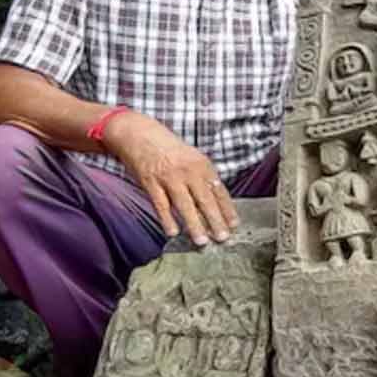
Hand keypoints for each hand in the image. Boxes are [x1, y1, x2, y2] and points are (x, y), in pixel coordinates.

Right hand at [102, 110, 237, 245]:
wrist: (141, 135)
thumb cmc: (170, 150)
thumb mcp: (193, 158)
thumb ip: (204, 178)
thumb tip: (217, 202)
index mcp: (202, 165)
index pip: (219, 190)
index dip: (227, 208)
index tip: (234, 224)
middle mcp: (188, 171)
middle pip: (205, 200)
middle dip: (215, 220)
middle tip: (223, 237)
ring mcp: (169, 177)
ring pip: (184, 205)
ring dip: (194, 224)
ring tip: (202, 241)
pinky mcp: (151, 182)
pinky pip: (161, 204)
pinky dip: (167, 219)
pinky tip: (173, 232)